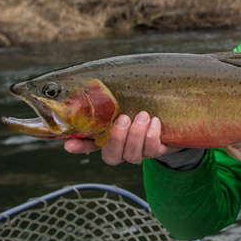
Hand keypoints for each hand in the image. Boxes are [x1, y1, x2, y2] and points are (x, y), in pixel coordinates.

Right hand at [63, 111, 182, 164]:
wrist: (171, 114)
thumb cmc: (142, 104)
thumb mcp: (126, 100)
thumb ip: (110, 99)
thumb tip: (92, 84)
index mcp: (108, 136)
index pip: (88, 145)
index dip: (79, 147)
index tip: (69, 144)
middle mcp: (122, 148)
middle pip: (112, 156)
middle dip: (117, 138)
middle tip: (124, 118)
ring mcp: (139, 152)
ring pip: (132, 155)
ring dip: (136, 134)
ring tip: (143, 115)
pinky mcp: (157, 151)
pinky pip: (152, 150)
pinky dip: (152, 135)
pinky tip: (155, 121)